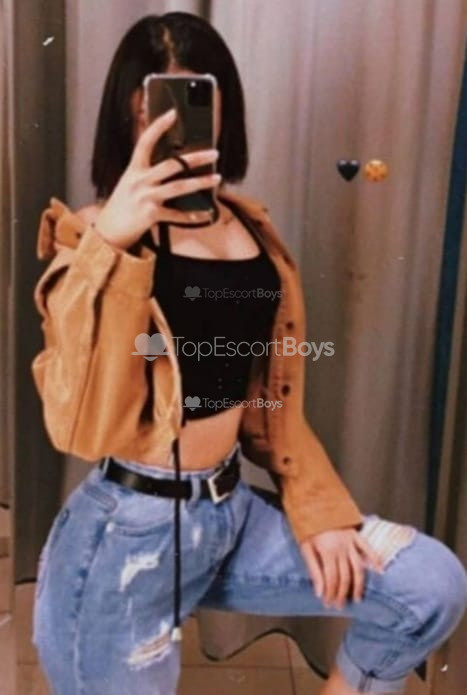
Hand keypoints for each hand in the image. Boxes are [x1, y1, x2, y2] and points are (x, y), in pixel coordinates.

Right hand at [94, 108, 220, 249]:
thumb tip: (171, 159)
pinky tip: (207, 214)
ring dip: (200, 182)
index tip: (173, 113)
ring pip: (178, 187)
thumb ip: (146, 170)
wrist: (109, 230)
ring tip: (217, 177)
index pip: (145, 142)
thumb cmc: (123, 204)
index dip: (158, 126)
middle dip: (195, 158)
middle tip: (214, 153)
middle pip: (171, 165)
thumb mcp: (130, 181)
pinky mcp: (151, 215)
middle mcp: (140, 181)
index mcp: (134, 169)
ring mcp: (146, 198)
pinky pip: (177, 215)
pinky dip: (193, 216)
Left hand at [299, 528, 383, 609]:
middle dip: (341, 593)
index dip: (330, 593)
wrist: (315, 503)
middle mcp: (341, 548)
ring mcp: (350, 542)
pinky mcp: (356, 534)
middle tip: (338, 606)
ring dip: (358, 585)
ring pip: (358, 568)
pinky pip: (368, 548)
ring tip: (356, 598)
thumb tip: (318, 593)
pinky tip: (380, 570)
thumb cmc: (308, 526)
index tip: (327, 603)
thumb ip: (313, 570)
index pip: (331, 578)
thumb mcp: (305, 547)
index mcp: (327, 551)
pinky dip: (375, 558)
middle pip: (344, 576)